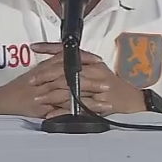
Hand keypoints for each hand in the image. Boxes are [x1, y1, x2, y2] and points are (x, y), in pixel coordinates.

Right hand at [0, 46, 102, 117]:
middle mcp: (42, 78)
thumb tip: (63, 65)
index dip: (83, 61)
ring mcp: (41, 93)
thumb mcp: (32, 76)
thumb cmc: (14, 91)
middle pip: (70, 76)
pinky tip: (87, 114)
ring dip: (87, 96)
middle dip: (90, 79)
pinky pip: (60, 109)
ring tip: (103, 101)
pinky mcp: (40, 107)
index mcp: (42, 69)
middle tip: (107, 82)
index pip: (65, 61)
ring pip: (68, 92)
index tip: (98, 62)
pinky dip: (75, 111)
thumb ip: (47, 69)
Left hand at [31, 42, 146, 118]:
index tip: (34, 47)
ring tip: (37, 98)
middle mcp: (93, 71)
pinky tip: (50, 114)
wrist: (131, 99)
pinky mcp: (97, 104)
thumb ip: (77, 64)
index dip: (49, 48)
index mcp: (90, 62)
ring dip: (50, 95)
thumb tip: (56, 58)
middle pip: (64, 70)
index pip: (67, 51)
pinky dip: (61, 111)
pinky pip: (76, 108)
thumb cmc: (111, 85)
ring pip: (68, 89)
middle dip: (45, 76)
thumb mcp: (94, 69)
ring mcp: (95, 87)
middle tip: (31, 81)